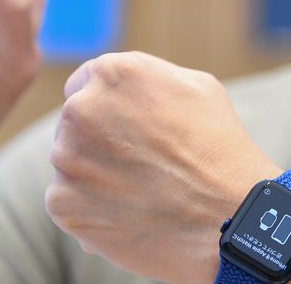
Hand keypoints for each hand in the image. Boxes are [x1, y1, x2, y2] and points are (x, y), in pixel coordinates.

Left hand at [44, 52, 282, 283]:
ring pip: (70, 163)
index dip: (109, 107)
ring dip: (93, 174)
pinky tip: (127, 213)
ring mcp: (67, 158)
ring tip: (138, 191)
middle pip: (74, 123)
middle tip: (139, 164)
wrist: (228, 217)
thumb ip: (147, 76)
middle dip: (98, 139)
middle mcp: (80, 109)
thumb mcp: (195, 86)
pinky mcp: (62, 203)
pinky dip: (89, 209)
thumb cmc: (219, 148)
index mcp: (111, 73)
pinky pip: (66, 201)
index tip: (128, 129)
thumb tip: (120, 87)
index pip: (84, 84)